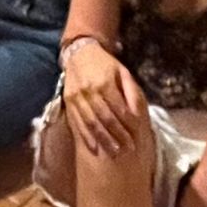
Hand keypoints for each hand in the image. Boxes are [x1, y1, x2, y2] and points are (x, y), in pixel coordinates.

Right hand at [63, 42, 145, 157]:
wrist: (80, 54)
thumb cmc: (105, 65)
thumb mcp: (121, 71)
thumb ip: (130, 91)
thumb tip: (137, 113)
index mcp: (105, 82)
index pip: (119, 108)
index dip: (128, 123)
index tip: (137, 136)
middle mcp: (90, 91)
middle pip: (106, 117)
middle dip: (118, 135)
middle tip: (129, 149)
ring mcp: (77, 98)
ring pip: (92, 123)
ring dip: (104, 139)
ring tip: (115, 152)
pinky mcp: (69, 103)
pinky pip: (78, 123)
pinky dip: (86, 137)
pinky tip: (94, 149)